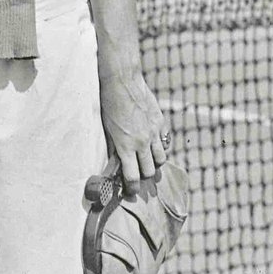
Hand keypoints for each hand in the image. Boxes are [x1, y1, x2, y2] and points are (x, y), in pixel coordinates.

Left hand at [99, 61, 169, 190]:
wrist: (122, 81)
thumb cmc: (109, 105)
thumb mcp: (107, 129)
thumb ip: (114, 148)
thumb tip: (117, 163)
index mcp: (126, 146)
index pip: (133, 176)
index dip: (132, 188)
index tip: (131, 192)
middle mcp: (142, 142)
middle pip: (149, 171)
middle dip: (144, 177)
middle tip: (138, 177)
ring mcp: (154, 132)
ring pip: (161, 159)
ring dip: (154, 163)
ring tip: (147, 162)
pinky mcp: (160, 122)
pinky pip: (165, 142)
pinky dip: (160, 146)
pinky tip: (153, 145)